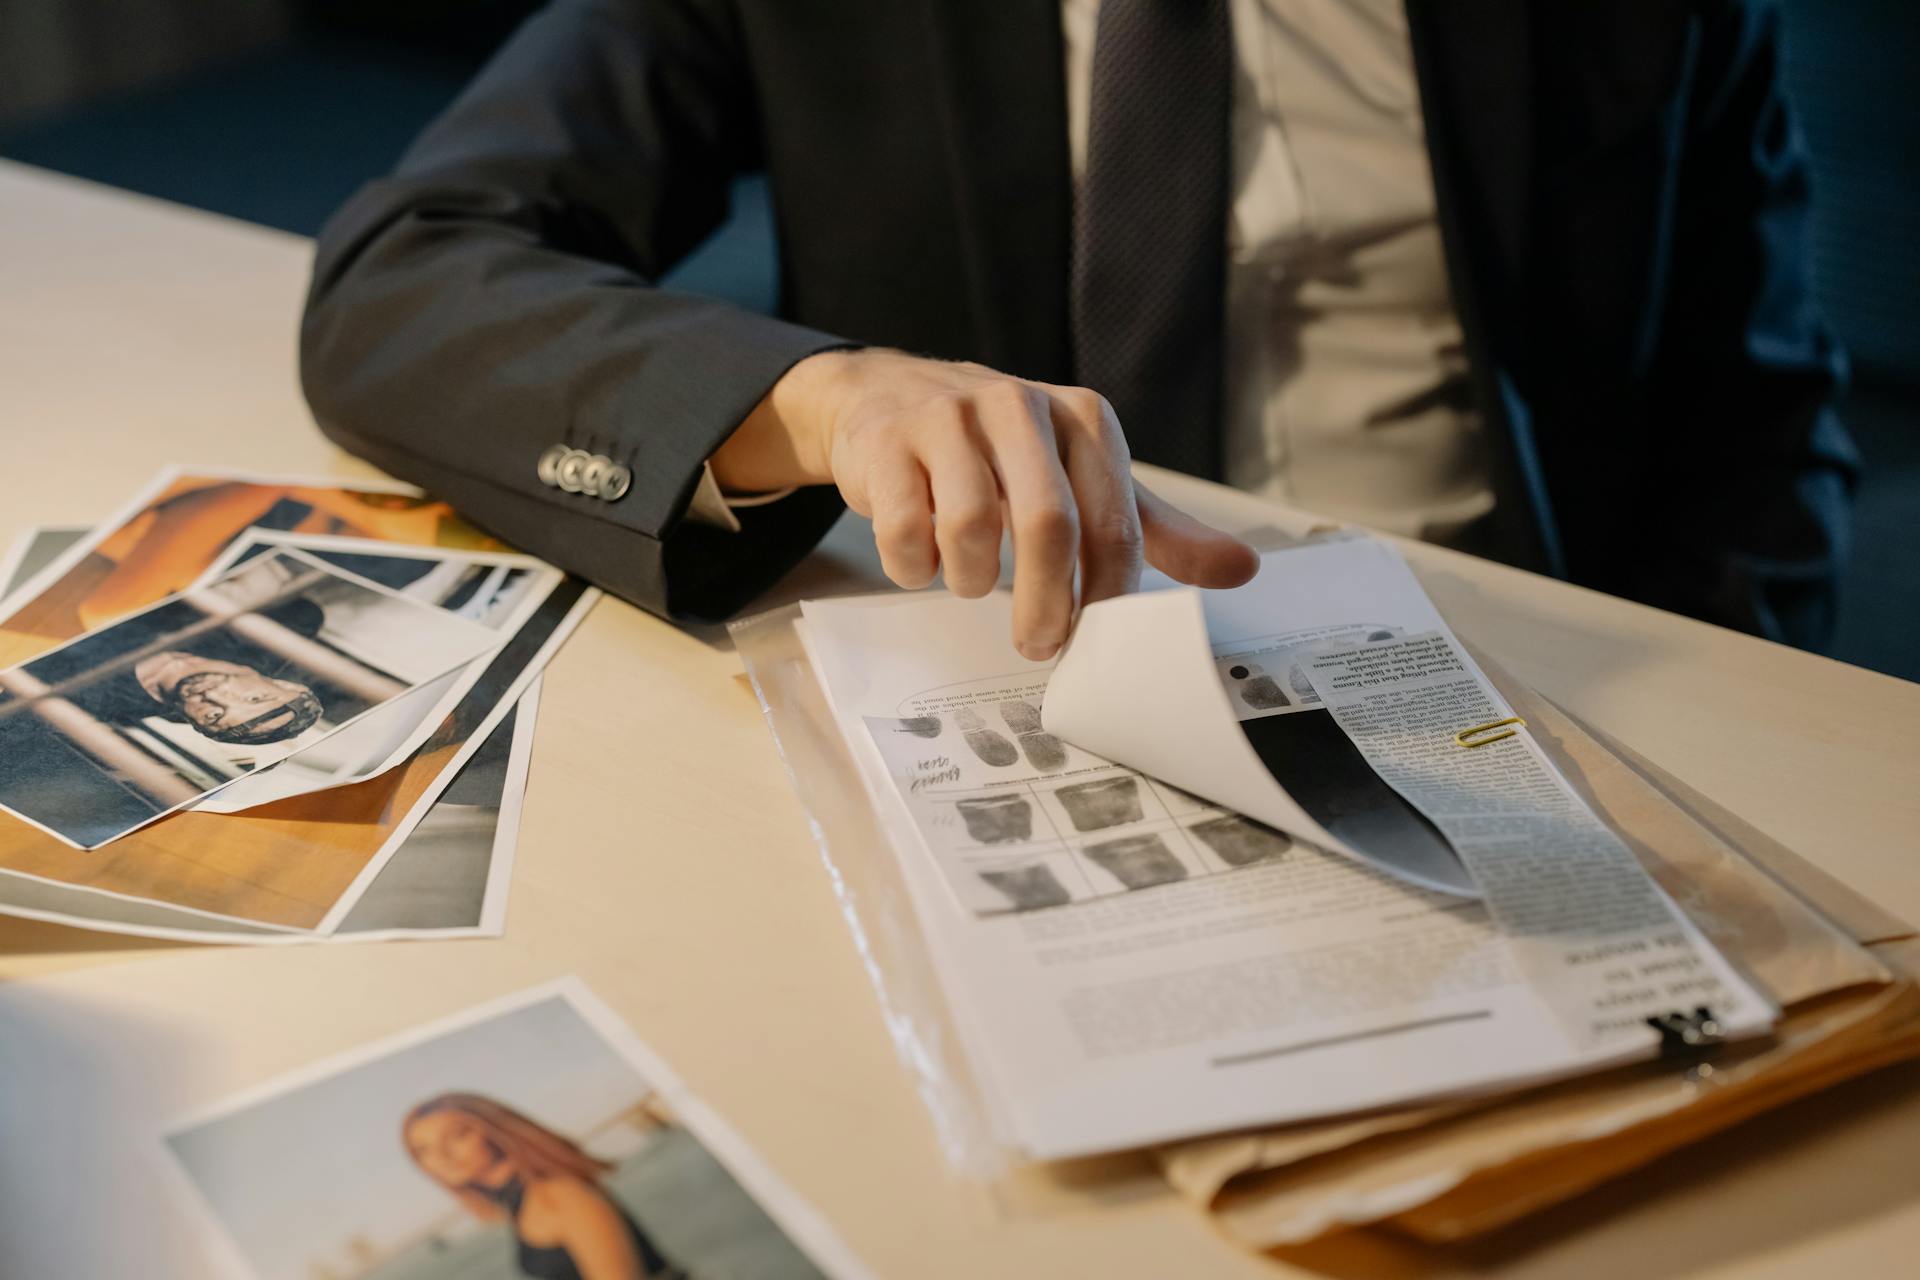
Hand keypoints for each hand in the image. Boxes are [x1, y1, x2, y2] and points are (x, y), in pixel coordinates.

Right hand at [713, 348, 1258, 659]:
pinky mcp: (888, 442)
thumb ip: (1154, 528)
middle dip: (1045, 603)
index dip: (1105, 594)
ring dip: (972, 580)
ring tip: (971, 581)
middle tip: (1038, 645)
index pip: (1113, 522)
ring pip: (970, 527)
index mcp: (1081, 418)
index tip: (1091, 639)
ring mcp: (948, 419)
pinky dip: (914, 566)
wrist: (887, 396)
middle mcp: (1019, 406)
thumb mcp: (1081, 477)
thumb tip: (1242, 569)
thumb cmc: (1000, 452)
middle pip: (1048, 525)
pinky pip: (906, 530)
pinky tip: (920, 560)